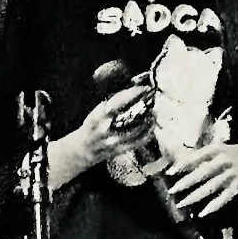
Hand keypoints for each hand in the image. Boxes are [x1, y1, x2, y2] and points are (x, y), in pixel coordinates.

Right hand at [47, 79, 154, 193]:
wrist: (83, 149)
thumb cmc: (91, 126)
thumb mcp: (97, 111)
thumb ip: (111, 103)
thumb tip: (132, 89)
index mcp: (97, 117)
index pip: (117, 103)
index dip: (132, 94)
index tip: (144, 88)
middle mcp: (105, 130)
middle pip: (129, 116)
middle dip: (143, 106)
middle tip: (153, 97)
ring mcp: (113, 142)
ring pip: (136, 130)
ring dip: (148, 120)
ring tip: (154, 110)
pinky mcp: (120, 150)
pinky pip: (138, 142)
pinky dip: (147, 133)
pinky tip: (152, 125)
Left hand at [166, 143, 237, 217]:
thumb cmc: (230, 154)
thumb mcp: (217, 149)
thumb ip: (200, 156)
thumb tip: (178, 163)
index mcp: (217, 150)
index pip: (197, 156)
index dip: (183, 164)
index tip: (170, 172)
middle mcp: (225, 161)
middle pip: (203, 173)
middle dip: (186, 182)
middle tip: (172, 190)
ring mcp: (232, 174)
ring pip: (211, 187)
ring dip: (195, 196)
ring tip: (181, 203)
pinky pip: (224, 197)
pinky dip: (213, 206)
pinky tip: (202, 213)